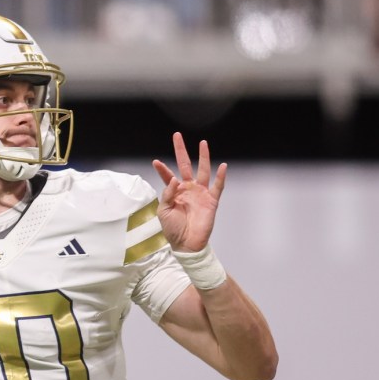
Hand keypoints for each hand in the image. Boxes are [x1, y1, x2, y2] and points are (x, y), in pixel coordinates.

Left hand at [151, 132, 226, 252]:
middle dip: (181, 151)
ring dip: (203, 157)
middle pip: (185, 165)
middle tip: (177, 136)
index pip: (168, 175)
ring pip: (203, 170)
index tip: (155, 161)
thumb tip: (173, 180)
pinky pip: (218, 186)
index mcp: (175, 192)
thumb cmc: (172, 229)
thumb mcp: (163, 211)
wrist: (186, 244)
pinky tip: (223, 166)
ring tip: (202, 143)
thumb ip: (166, 194)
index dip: (162, 169)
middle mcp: (188, 189)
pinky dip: (221, 176)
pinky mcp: (211, 201)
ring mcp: (200, 193)